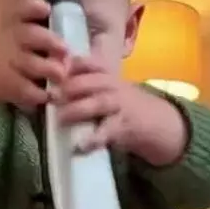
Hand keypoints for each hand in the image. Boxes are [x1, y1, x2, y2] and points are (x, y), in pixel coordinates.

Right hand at [0, 0, 69, 111]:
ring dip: (48, 69)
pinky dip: (39, 94)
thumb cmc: (17, 53)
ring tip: (61, 76)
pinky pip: (25, 89)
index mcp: (17, 23)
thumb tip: (73, 34)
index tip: (47, 10)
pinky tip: (48, 96)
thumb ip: (45, 31)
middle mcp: (11, 39)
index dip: (34, 8)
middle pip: (29, 35)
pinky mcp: (7, 84)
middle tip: (65, 50)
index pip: (23, 9)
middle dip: (49, 41)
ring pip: (29, 63)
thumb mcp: (25, 35)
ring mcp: (8, 61)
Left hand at [53, 56, 187, 165]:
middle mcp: (115, 87)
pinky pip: (108, 132)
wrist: (157, 122)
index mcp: (108, 76)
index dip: (72, 65)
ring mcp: (121, 107)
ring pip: (100, 103)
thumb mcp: (108, 89)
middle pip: (92, 81)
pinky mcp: (124, 128)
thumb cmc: (123, 106)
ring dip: (78, 110)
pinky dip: (94, 139)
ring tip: (60, 119)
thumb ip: (86, 84)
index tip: (54, 69)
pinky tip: (81, 145)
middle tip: (52, 96)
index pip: (89, 64)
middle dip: (71, 87)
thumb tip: (55, 81)